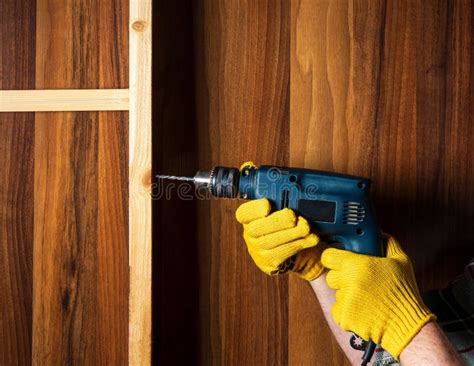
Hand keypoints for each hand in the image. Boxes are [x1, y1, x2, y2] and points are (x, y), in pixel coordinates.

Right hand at [235, 198, 325, 279]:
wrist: (293, 251)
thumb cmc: (286, 225)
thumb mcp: (281, 211)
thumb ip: (281, 201)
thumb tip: (288, 186)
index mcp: (250, 218)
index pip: (243, 213)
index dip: (253, 209)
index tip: (268, 205)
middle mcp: (250, 235)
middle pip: (256, 229)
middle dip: (277, 221)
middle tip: (293, 216)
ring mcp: (258, 251)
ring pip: (270, 242)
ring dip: (292, 233)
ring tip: (306, 227)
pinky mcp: (270, 262)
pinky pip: (283, 253)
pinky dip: (299, 244)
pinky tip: (311, 238)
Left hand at [321, 236, 435, 358]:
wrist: (407, 325)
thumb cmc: (404, 293)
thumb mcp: (401, 262)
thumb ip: (389, 243)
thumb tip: (380, 233)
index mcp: (357, 265)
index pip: (328, 257)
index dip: (333, 258)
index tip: (339, 262)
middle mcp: (347, 281)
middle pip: (331, 276)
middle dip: (342, 279)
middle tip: (360, 283)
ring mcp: (344, 300)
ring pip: (336, 293)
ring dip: (347, 295)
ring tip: (367, 298)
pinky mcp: (343, 317)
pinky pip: (337, 310)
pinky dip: (347, 311)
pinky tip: (363, 310)